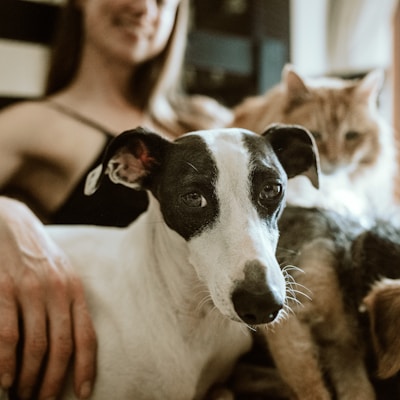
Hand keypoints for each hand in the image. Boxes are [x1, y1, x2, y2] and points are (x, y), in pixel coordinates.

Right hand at [0, 198, 96, 399]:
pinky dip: (6, 363)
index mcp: (75, 290)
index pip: (86, 336)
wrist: (10, 224)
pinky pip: (7, 335)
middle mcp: (57, 291)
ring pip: (35, 346)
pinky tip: (5, 380)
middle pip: (61, 348)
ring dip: (29, 379)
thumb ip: (68, 304)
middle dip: (53, 382)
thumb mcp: (62, 275)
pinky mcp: (4, 288)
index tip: (84, 394)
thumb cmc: (38, 256)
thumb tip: (68, 346)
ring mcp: (30, 290)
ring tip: (23, 396)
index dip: (86, 368)